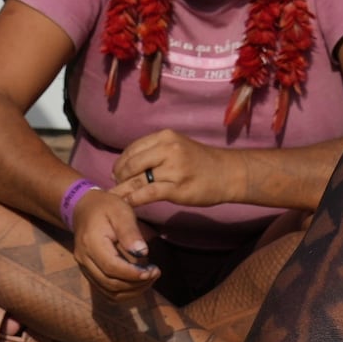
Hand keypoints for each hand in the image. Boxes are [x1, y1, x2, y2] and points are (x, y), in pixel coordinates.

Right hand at [67, 187, 156, 296]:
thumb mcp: (121, 211)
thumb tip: (142, 252)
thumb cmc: (106, 207)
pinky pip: (106, 291)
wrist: (84, 209)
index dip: (133, 274)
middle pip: (110, 283)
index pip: (111, 267)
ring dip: (132, 291)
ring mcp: (84, 268)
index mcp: (91, 243)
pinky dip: (124, 292)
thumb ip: (130, 232)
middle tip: (155, 273)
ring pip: (108, 292)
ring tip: (149, 278)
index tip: (152, 271)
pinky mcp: (89, 273)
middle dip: (136, 284)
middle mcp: (84, 259)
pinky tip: (138, 282)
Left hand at [109, 129, 249, 209]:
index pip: (133, 149)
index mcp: (166, 137)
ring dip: (123, 190)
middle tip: (116, 186)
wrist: (227, 173)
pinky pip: (148, 193)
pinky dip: (133, 199)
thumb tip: (127, 165)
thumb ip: (155, 152)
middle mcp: (168, 149)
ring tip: (115, 198)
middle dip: (120, 177)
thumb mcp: (178, 147)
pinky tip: (127, 204)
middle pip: (131, 163)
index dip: (121, 163)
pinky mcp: (177, 188)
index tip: (116, 173)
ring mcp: (173, 169)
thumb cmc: (201, 162)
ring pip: (137, 179)